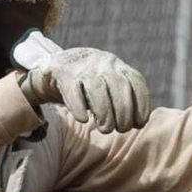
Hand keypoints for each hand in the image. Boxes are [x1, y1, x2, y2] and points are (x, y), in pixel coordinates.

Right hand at [22, 47, 150, 133]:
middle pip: (119, 85)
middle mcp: (102, 61)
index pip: (135, 81)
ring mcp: (81, 64)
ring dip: (104, 112)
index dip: (141, 104)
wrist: (51, 66)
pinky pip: (72, 89)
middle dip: (124, 112)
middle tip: (121, 129)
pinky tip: (83, 120)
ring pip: (97, 87)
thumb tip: (139, 123)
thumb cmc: (84, 85)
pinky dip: (79, 106)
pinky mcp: (61, 70)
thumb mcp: (106, 86)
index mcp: (116, 65)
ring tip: (105, 129)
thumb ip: (121, 99)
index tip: (140, 123)